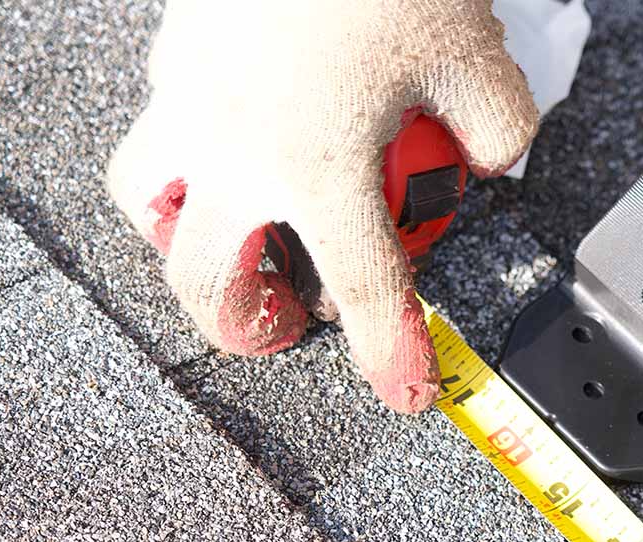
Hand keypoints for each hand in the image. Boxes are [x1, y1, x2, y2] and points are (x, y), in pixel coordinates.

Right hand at [108, 0, 537, 411]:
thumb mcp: (482, 58)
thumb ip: (497, 131)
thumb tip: (487, 160)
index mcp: (318, 159)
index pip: (359, 286)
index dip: (384, 350)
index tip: (402, 388)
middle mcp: (237, 142)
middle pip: (202, 275)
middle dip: (239, 323)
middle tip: (278, 326)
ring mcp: (190, 95)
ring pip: (144, 200)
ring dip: (183, 241)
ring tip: (228, 244)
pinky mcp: (173, 52)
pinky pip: (158, 126)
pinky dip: (187, 158)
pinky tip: (239, 142)